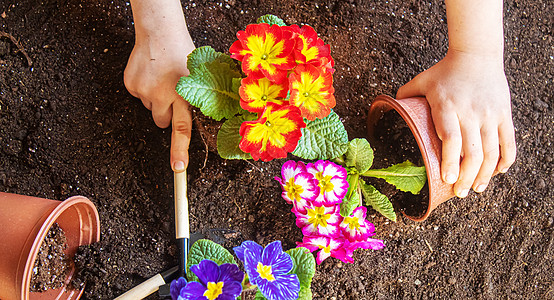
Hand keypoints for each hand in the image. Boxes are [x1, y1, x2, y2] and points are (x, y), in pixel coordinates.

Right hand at [124, 1, 194, 171]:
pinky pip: (138, 97)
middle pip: (162, 122)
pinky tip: (151, 75)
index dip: (180, 150)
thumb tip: (206, 116)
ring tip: (163, 80)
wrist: (160, 32)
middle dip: (167, 115)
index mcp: (185, 95)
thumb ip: (200, 98)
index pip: (183, 128)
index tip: (178, 168)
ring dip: (156, 100)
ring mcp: (145, 91)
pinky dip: (144, 90)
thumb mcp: (200, 76)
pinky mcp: (131, 85)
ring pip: (151, 109)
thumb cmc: (183, 53)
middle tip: (172, 95)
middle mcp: (163, 95)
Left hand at [397, 50, 515, 197]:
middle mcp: (470, 112)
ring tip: (476, 188)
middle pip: (473, 152)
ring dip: (485, 174)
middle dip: (467, 177)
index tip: (447, 178)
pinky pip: (508, 141)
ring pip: (492, 151)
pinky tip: (498, 172)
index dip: (451, 160)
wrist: (476, 54)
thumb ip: (405, 95)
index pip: (451, 138)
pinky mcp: (504, 114)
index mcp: (447, 106)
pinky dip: (505, 159)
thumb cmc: (444, 70)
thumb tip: (388, 108)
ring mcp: (489, 114)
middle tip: (459, 192)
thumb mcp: (421, 81)